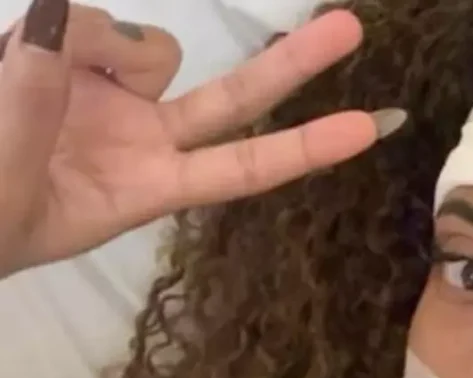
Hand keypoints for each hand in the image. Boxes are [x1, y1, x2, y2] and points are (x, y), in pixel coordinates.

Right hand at [0, 0, 405, 276]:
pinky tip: (23, 52)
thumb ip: (32, 111)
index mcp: (149, 188)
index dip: (302, 148)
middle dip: (292, 64)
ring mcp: (111, 92)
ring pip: (152, 45)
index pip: (242, 169)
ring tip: (27, 72)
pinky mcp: (67, 52)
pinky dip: (58, 30)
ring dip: (107, 47)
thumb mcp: (9, 192)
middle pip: (236, 97)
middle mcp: (145, 136)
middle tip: (350, 28)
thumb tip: (52, 34)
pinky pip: (84, 20)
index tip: (367, 131)